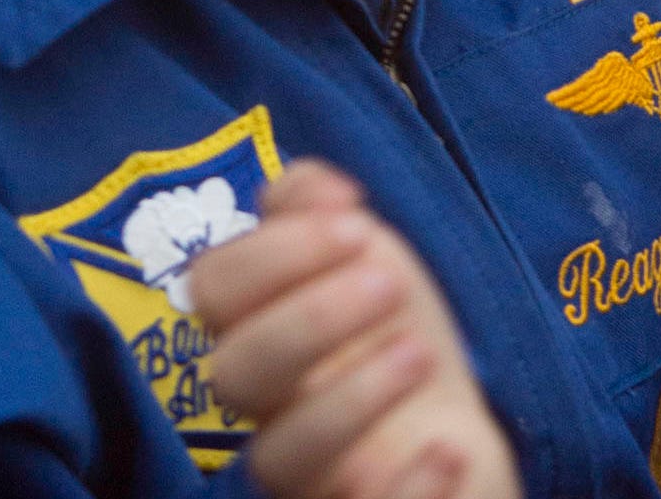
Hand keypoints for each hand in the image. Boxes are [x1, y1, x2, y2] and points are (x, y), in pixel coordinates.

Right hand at [189, 161, 520, 498]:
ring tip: (419, 354)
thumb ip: (315, 206)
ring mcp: (305, 473)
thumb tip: (317, 192)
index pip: (212, 287)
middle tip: (389, 284)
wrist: (447, 440)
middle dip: (311, 318)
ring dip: (352, 399)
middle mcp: (265, 405)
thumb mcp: (362, 254)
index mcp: (255, 328)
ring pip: (278, 458)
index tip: (356, 221)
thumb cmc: (389, 339)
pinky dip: (403, 489)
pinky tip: (448, 450)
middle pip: (234, 374)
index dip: (275, 250)